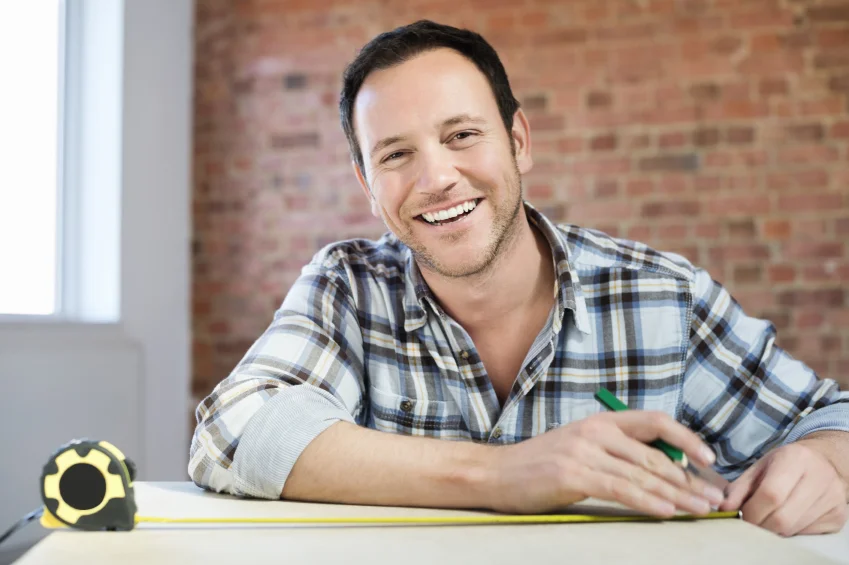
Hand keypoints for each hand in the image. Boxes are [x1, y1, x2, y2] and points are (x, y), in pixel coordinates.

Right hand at [488, 411, 724, 516]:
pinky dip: (647, 501)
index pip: (654, 422)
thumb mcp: (580, 447)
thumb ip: (615, 452)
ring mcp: (583, 452)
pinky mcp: (572, 474)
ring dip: (677, 494)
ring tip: (701, 509)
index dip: (686, 439)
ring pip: (642, 473)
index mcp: (600, 421)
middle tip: (714, 498)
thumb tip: (662, 469)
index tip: (710, 459)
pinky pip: (620, 489)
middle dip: (690, 479)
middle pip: (655, 454)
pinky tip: (666, 511)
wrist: (496, 473)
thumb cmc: (539, 465)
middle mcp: (595, 431)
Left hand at [719, 441, 847, 535]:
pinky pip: (806, 533)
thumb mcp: (759, 467)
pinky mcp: (838, 517)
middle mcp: (819, 478)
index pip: (771, 494)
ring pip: (793, 529)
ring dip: (774, 529)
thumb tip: (724, 508)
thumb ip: (739, 487)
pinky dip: (790, 530)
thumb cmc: (785, 463)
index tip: (740, 515)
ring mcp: (833, 499)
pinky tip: (787, 516)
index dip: (752, 511)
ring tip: (767, 516)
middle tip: (751, 521)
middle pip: (783, 517)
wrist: (825, 461)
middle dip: (760, 524)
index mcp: (795, 459)